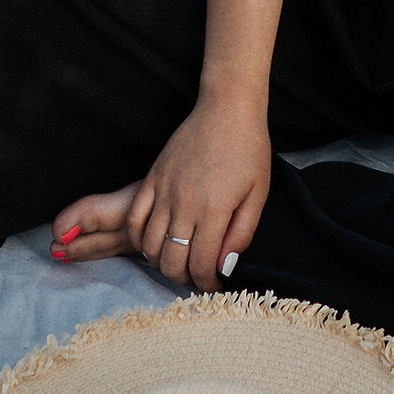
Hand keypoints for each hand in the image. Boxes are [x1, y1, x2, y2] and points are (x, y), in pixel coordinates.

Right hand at [50, 93, 271, 295]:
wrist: (226, 110)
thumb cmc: (249, 150)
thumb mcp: (258, 195)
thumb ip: (241, 234)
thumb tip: (224, 267)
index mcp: (214, 210)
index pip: (200, 264)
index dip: (206, 283)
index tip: (213, 284)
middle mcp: (184, 204)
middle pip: (171, 260)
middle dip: (183, 278)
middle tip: (195, 277)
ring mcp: (164, 190)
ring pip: (149, 244)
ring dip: (161, 261)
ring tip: (177, 261)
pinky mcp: (152, 178)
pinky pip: (134, 218)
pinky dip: (139, 239)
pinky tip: (153, 244)